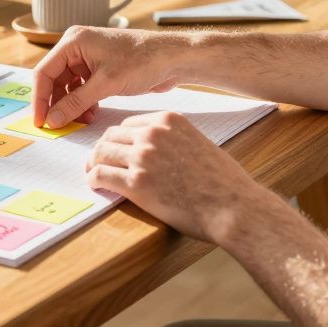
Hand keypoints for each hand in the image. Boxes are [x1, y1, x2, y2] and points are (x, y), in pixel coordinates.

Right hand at [32, 26, 184, 127]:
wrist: (173, 59)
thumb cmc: (143, 60)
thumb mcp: (106, 84)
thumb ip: (75, 103)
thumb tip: (52, 120)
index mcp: (74, 41)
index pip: (44, 72)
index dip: (40, 99)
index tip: (41, 122)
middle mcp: (78, 47)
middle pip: (54, 80)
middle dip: (57, 104)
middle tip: (59, 126)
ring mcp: (88, 58)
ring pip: (68, 86)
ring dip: (71, 105)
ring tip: (81, 120)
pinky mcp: (100, 69)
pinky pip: (82, 88)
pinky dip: (83, 102)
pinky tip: (90, 114)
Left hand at [86, 111, 255, 243]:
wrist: (233, 206)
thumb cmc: (223, 181)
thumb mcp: (200, 142)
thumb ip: (175, 139)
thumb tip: (158, 149)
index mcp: (169, 120)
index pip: (130, 124)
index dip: (119, 139)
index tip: (116, 150)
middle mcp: (153, 133)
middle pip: (111, 136)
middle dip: (104, 150)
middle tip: (99, 162)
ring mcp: (143, 157)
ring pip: (101, 153)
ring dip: (95, 163)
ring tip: (94, 173)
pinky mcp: (136, 183)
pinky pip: (101, 175)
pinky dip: (94, 179)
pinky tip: (96, 185)